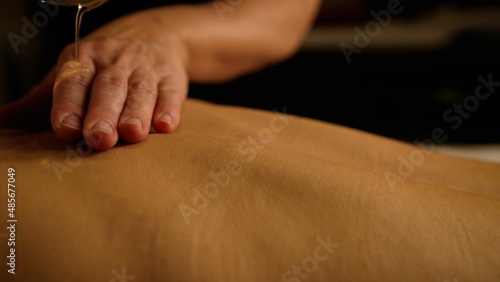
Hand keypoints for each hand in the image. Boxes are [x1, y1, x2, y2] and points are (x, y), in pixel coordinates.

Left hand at [0, 9, 187, 149]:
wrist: (155, 35)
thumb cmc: (105, 63)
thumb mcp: (73, 71)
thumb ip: (42, 100)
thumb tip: (3, 121)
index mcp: (84, 61)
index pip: (74, 81)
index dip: (69, 104)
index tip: (66, 129)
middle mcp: (114, 63)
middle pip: (108, 88)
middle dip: (103, 113)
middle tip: (99, 138)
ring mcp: (145, 70)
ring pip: (140, 91)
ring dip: (136, 112)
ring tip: (133, 133)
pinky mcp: (172, 78)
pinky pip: (171, 92)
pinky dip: (170, 108)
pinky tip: (166, 125)